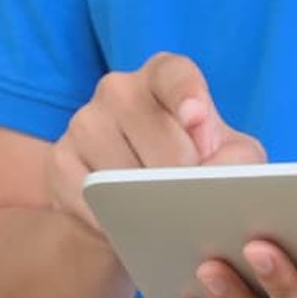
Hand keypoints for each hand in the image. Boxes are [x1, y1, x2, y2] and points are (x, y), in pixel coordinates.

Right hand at [48, 52, 265, 229]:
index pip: (174, 74)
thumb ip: (237, 159)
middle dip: (177, 170)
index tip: (197, 118)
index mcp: (164, 76)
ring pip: (119, 166)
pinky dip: (112, 217)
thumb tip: (218, 174)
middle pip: (151, 129)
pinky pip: (89, 194)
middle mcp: (119, 88)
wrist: (137, 205)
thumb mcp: (229, 160)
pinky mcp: (59, 159)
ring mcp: (84, 121)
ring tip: (162, 213)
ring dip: (144, 198)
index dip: (186, 93)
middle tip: (190, 197)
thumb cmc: (194, 171)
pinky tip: (128, 224)